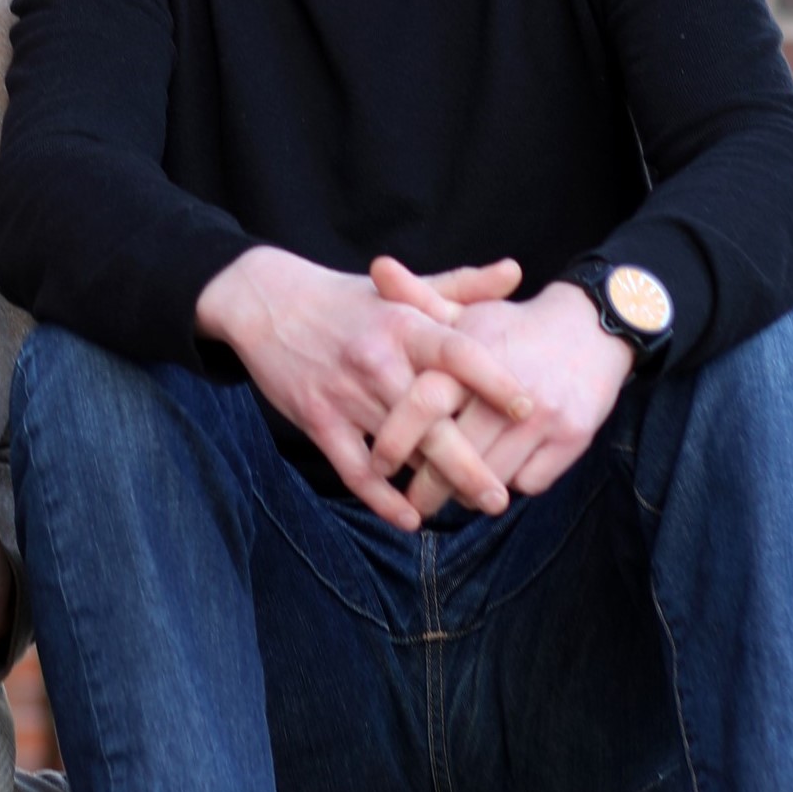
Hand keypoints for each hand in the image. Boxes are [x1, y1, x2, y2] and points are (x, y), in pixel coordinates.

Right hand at [195, 246, 531, 530]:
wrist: (266, 302)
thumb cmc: (345, 299)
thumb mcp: (400, 287)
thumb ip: (461, 287)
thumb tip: (516, 273)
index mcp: (404, 323)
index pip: (457, 353)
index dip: (493, 380)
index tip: (526, 409)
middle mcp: (378, 359)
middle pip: (432, 420)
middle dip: (468, 464)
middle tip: (500, 498)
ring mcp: (346, 393)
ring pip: (399, 449)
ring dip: (434, 485)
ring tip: (468, 508)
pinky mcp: (317, 419)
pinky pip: (354, 468)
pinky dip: (381, 498)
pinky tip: (408, 518)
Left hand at [391, 281, 635, 519]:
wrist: (593, 328)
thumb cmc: (512, 327)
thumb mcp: (466, 312)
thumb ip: (416, 300)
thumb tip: (376, 267)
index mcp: (471, 357)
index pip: (424, 403)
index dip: (396, 440)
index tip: (378, 464)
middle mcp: (506, 388)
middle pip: (454, 454)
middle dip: (427, 487)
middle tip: (411, 502)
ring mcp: (543, 416)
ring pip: (492, 476)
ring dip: (468, 493)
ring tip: (449, 497)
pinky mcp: (573, 437)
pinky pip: (529, 482)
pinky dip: (510, 485)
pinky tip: (495, 481)